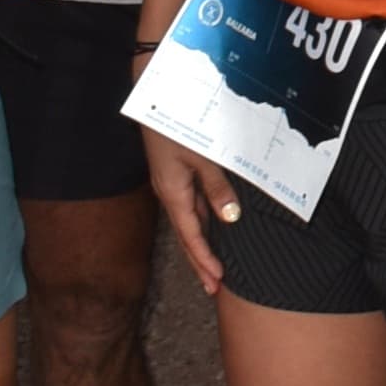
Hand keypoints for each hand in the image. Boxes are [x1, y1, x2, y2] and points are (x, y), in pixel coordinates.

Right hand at [145, 133, 239, 292]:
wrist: (155, 97)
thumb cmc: (177, 123)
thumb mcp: (201, 154)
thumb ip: (216, 185)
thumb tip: (230, 218)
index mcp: (172, 193)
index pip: (191, 236)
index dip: (204, 260)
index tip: (216, 282)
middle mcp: (170, 193)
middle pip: (187, 235)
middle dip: (200, 262)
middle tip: (213, 288)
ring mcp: (172, 183)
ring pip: (190, 222)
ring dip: (202, 245)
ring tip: (214, 266)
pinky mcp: (176, 173)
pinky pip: (191, 205)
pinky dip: (202, 222)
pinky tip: (215, 226)